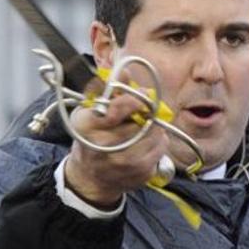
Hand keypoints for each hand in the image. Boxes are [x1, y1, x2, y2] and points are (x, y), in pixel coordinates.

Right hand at [62, 71, 173, 205]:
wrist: (90, 177)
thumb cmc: (90, 138)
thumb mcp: (90, 111)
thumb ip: (108, 91)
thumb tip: (125, 71)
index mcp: (87, 126)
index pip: (117, 109)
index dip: (135, 99)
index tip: (143, 95)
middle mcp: (103, 146)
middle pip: (141, 122)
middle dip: (147, 114)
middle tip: (145, 113)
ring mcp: (123, 164)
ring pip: (155, 136)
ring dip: (155, 128)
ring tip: (145, 128)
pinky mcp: (138, 174)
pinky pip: (160, 151)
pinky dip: (158, 144)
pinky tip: (147, 144)